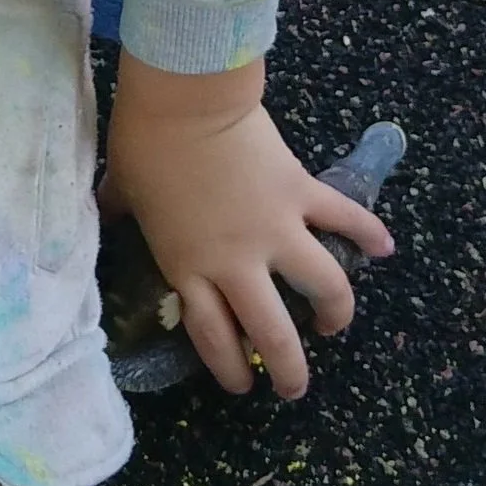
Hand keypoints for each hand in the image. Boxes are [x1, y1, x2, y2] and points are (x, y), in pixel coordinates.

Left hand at [99, 55, 393, 398]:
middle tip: (293, 386)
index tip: (240, 382)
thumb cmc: (144, 143)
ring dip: (335, 313)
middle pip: (274, 334)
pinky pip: (345, 218)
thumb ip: (120, 213)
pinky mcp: (302, 194)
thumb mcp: (122, 191)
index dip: (229, 368)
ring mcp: (276, 230)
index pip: (214, 337)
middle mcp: (238, 262)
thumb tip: (100, 213)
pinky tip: (385, 249)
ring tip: (334, 324)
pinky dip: (369, 233)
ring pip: (323, 288)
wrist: (184, 99)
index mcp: (190, 268)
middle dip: (289, 371)